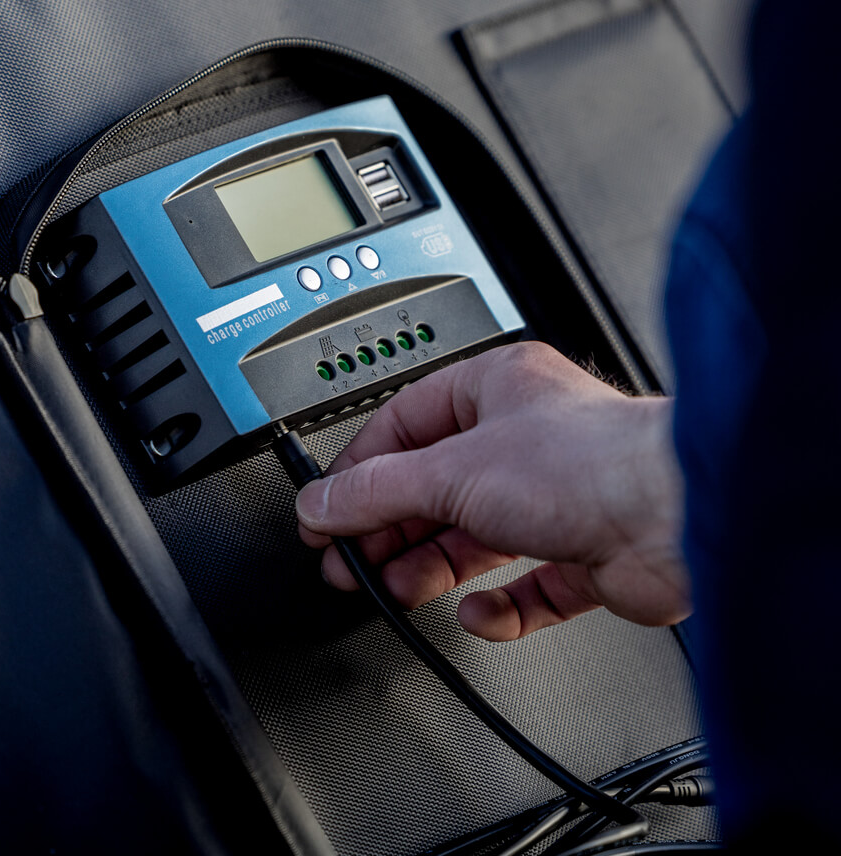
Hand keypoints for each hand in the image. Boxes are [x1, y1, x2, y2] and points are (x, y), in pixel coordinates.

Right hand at [296, 341, 688, 640]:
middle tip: (351, 562)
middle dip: (389, 528)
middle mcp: (524, 439)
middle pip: (434, 487)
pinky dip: (498, 606)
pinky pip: (526, 587)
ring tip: (396, 588)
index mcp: (493, 390)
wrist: (679, 518)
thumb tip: (322, 504)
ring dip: (431, 567)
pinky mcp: (582, 553)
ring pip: (473, 537)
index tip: (327, 512)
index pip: (403, 426)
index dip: (358, 472)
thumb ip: (376, 491)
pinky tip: (480, 611)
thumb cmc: (591, 462)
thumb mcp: (452, 470)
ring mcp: (554, 498)